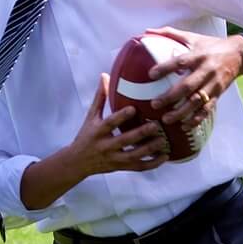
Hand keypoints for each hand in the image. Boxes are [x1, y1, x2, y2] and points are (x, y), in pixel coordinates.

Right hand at [17, 75, 169, 209]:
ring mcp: (114, 158)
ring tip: (164, 140)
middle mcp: (106, 146)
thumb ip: (100, 98)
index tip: (133, 109)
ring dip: (150, 149)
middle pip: (124, 141)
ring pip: (134, 156)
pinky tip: (165, 157)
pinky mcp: (121, 167)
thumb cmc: (86, 136)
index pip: (110, 123)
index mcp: (98, 131)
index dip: (121, 117)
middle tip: (156, 125)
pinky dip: (152, 164)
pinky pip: (139, 168)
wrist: (78, 162)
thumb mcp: (90, 117)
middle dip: (141, 134)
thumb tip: (105, 76)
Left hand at [143, 25, 242, 130]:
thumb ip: (170, 34)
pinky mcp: (219, 94)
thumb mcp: (193, 37)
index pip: (180, 62)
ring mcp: (214, 84)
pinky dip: (196, 119)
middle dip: (171, 97)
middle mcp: (207, 70)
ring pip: (197, 101)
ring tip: (167, 119)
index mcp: (198, 55)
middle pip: (188, 86)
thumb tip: (147, 31)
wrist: (240, 54)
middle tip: (155, 104)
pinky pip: (208, 109)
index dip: (165, 68)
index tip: (150, 74)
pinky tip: (184, 126)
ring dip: (182, 112)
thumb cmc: (211, 45)